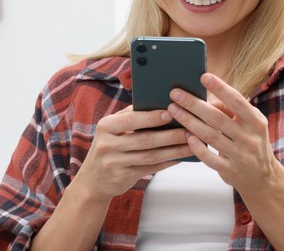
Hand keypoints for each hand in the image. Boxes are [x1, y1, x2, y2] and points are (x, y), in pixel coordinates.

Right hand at [74, 106, 193, 200]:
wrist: (92, 180)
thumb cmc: (108, 147)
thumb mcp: (110, 130)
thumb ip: (129, 117)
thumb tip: (158, 104)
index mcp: (105, 126)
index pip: (131, 120)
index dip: (152, 117)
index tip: (172, 112)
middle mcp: (107, 144)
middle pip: (144, 139)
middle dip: (170, 135)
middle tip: (189, 130)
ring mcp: (114, 163)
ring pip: (150, 155)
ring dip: (173, 150)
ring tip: (191, 144)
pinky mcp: (123, 177)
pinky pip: (150, 168)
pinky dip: (167, 162)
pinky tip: (180, 157)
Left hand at [166, 73, 283, 192]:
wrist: (263, 178)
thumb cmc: (251, 143)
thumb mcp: (250, 125)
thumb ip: (231, 111)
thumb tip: (207, 98)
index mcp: (256, 121)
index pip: (237, 101)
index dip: (220, 88)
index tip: (203, 76)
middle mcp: (249, 137)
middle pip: (217, 118)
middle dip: (194, 104)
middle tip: (175, 94)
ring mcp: (240, 155)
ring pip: (210, 136)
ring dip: (189, 122)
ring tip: (172, 110)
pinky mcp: (230, 170)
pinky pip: (210, 158)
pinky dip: (198, 148)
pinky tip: (186, 136)